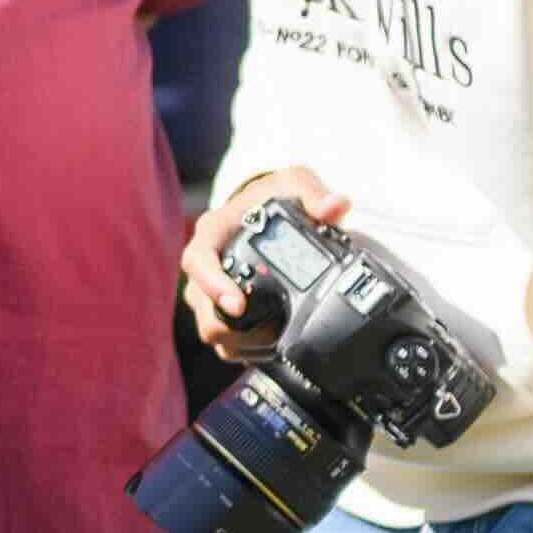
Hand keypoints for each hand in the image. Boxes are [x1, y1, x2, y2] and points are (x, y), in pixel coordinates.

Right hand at [182, 159, 350, 362]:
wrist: (266, 209)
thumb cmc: (273, 196)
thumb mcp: (292, 183)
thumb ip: (313, 193)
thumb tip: (336, 208)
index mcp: (213, 234)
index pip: (197, 261)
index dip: (212, 284)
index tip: (237, 303)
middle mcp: (206, 265)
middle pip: (201, 306)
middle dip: (228, 326)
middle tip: (267, 334)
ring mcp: (211, 291)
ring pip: (212, 327)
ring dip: (238, 341)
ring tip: (275, 343)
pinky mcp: (224, 310)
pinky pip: (226, 339)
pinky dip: (246, 349)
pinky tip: (274, 347)